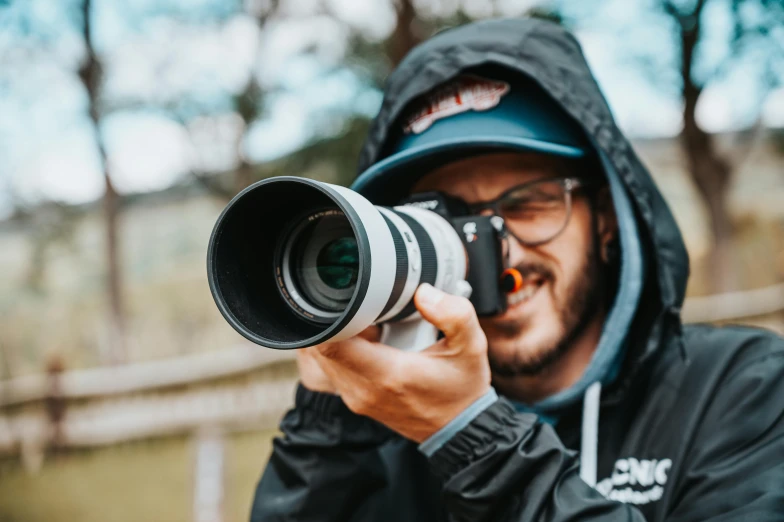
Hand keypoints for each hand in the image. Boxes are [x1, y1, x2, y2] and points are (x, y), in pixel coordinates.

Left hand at [311, 283, 491, 442]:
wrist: (460, 429)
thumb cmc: (462, 388)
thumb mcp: (471, 346)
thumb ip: (453, 314)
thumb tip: (424, 292)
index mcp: (387, 375)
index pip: (332, 343)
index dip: (332, 315)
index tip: (348, 299)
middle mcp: (364, 390)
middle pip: (321, 348)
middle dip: (333, 320)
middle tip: (360, 307)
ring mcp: (356, 398)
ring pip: (323, 359)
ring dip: (336, 336)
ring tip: (366, 324)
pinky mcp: (356, 400)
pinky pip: (332, 369)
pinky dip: (341, 351)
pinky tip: (368, 341)